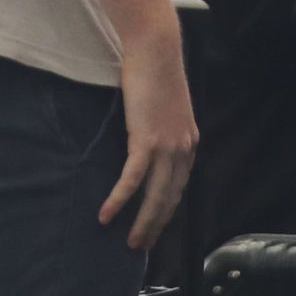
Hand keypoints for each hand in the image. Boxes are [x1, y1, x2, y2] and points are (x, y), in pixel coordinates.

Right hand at [99, 37, 199, 246]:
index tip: (155, 226)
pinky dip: (120, 200)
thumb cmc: (156, 73)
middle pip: (170, 199)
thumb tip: (145, 142)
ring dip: (142, 223)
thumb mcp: (165, 108)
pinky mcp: (147, 141)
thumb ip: (160, 129)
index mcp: (188, 143)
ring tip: (130, 241)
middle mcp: (182, 150)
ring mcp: (167, 148)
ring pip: (155, 197)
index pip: (178, 187)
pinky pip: (132, 179)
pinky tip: (107, 215)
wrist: (157, 51)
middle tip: (141, 244)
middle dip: (156, 226)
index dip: (166, 210)